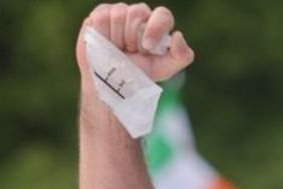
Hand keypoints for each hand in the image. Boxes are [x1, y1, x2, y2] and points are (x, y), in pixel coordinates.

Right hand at [75, 3, 194, 87]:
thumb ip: (182, 55)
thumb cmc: (141, 73)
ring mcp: (119, 12)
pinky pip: (102, 17)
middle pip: (138, 12)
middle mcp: (140, 15)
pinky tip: (105, 44)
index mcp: (158, 25)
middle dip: (133, 37)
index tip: (148, 47)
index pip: (163, 15)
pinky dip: (103, 34)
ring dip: (117, 38)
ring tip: (118, 50)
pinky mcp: (100, 14)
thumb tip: (178, 35)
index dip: (155, 29)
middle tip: (131, 52)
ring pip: (119, 15)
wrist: (112, 82)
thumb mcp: (166, 69)